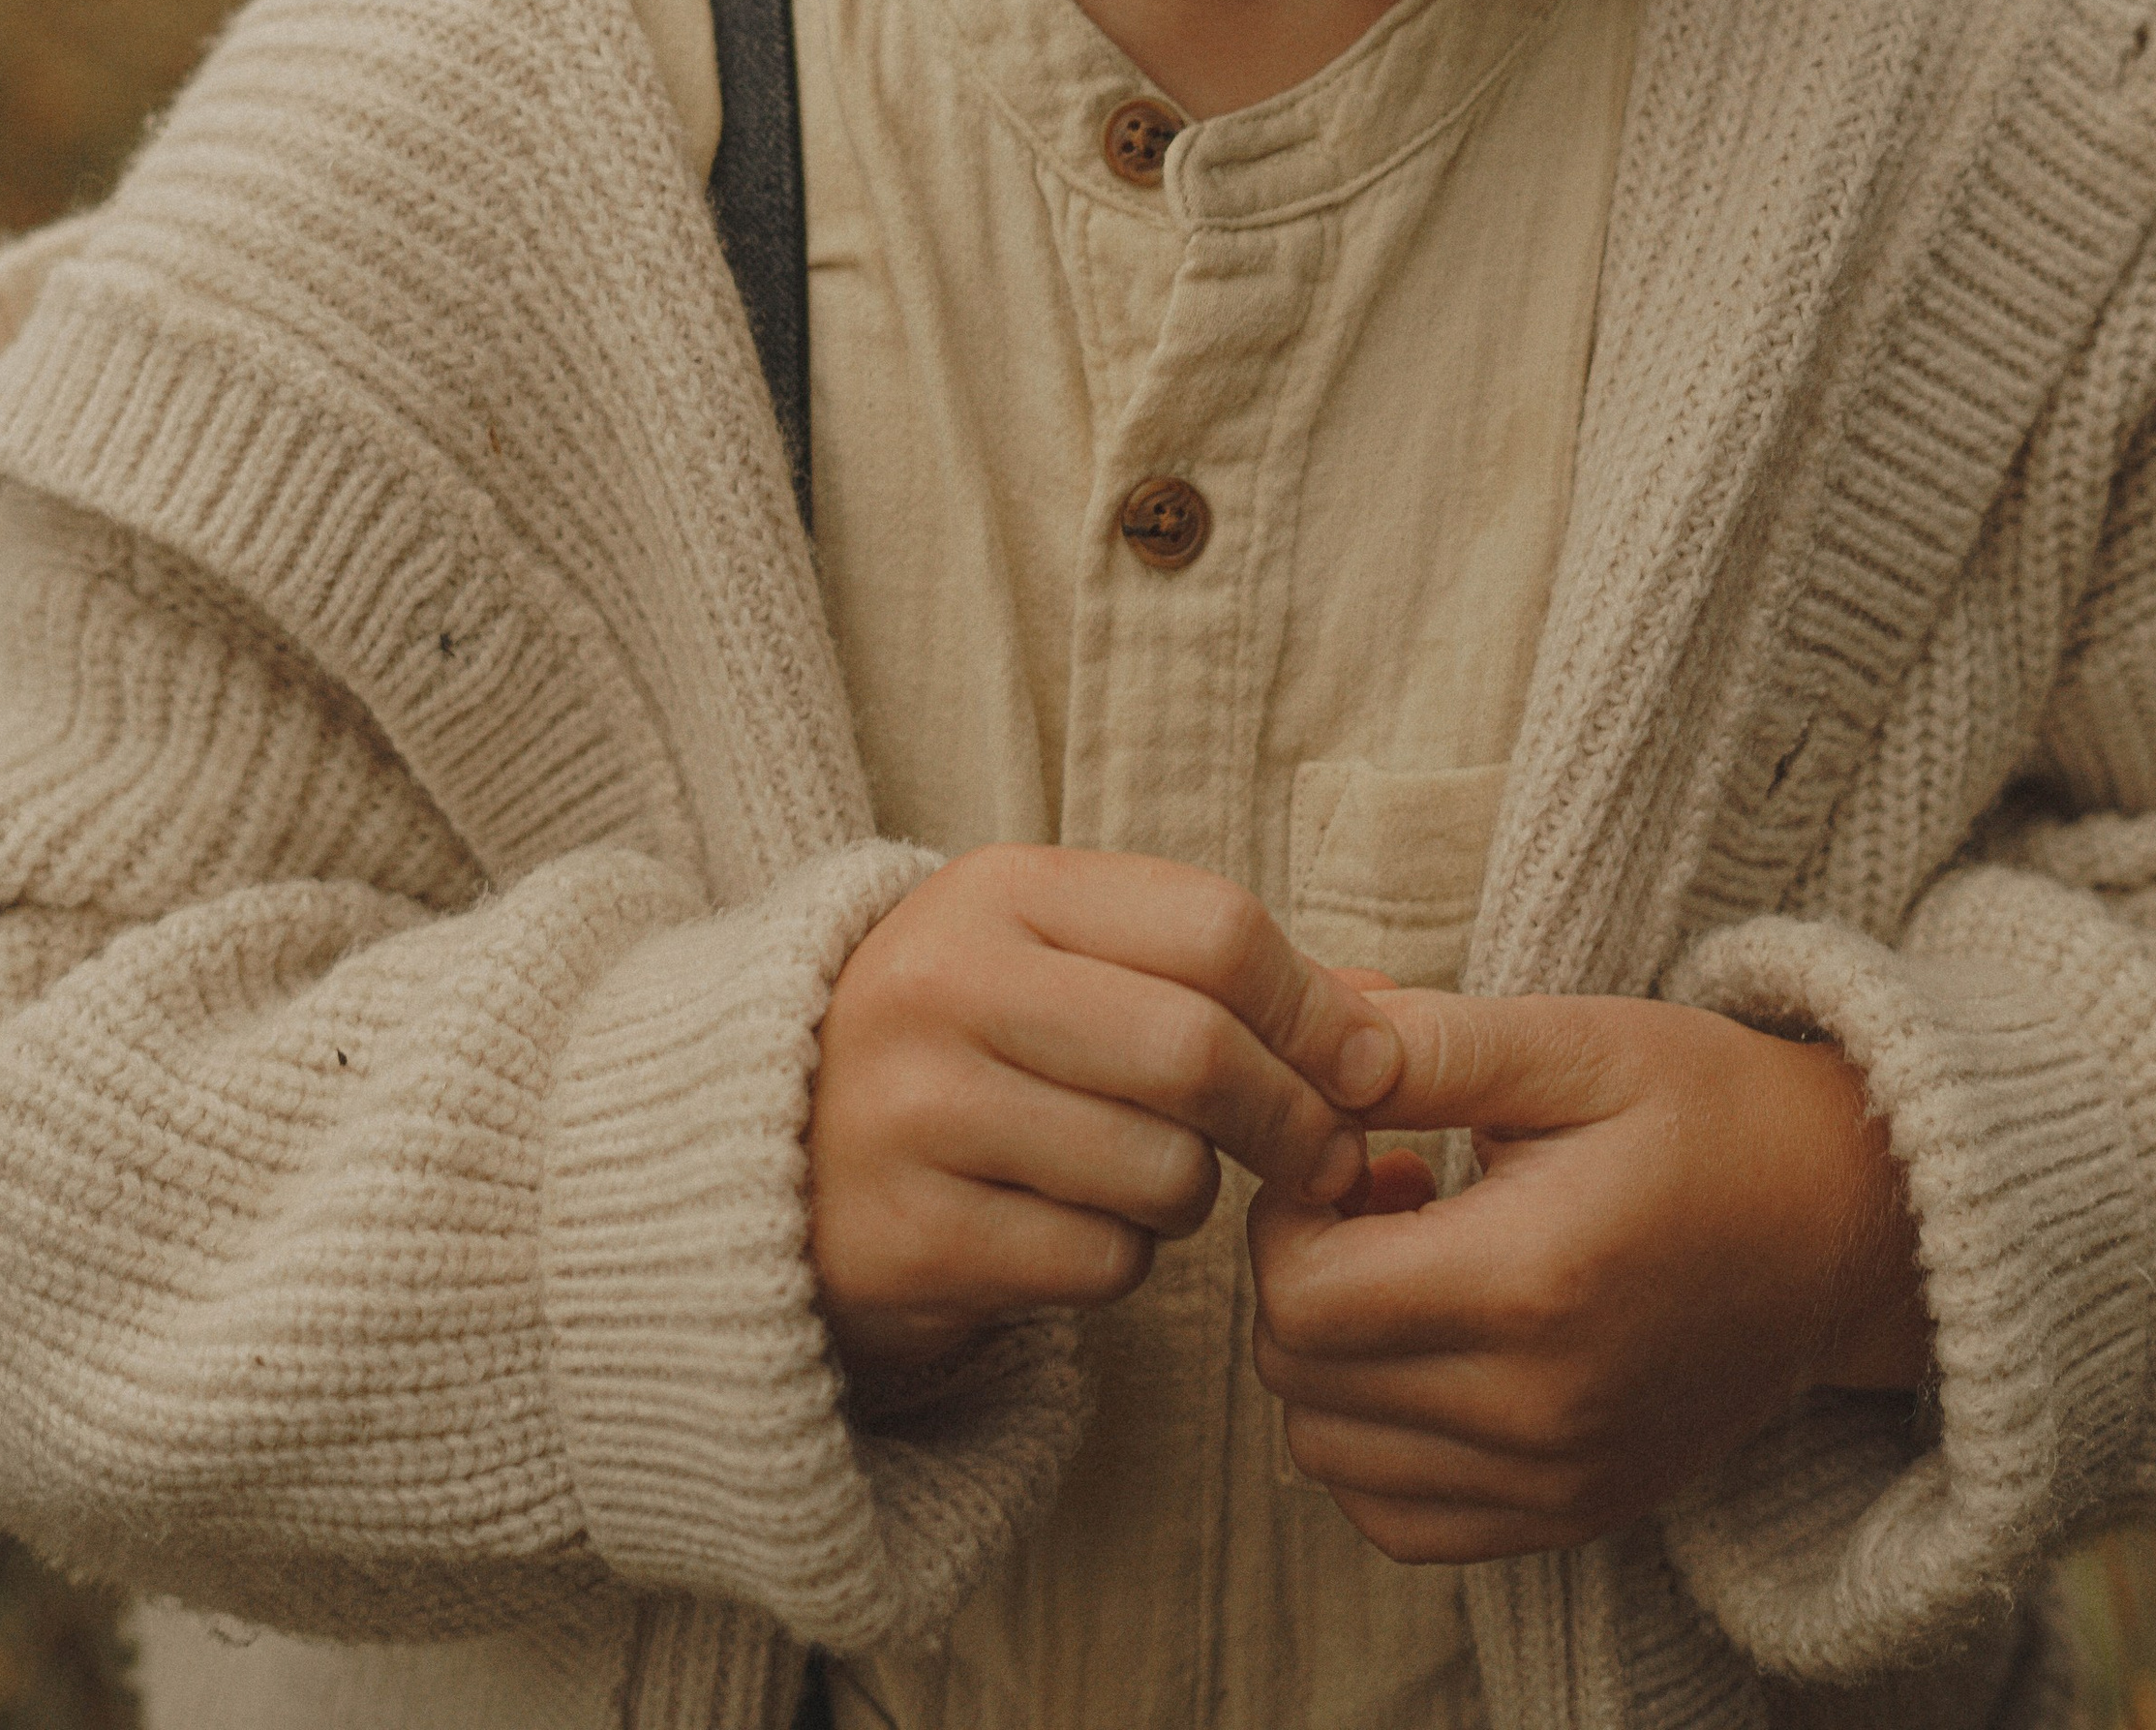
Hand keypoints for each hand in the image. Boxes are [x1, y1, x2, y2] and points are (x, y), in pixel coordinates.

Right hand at [808, 845, 1399, 1378]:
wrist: (766, 1149)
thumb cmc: (968, 1042)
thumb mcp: (1068, 961)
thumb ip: (1219, 975)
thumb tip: (1389, 1022)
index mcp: (999, 891)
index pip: (1214, 929)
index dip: (1316, 1005)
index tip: (1368, 1065)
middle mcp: (945, 987)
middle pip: (1197, 1052)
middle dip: (1294, 1117)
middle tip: (1331, 1156)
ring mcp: (913, 1114)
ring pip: (1159, 1172)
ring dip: (1193, 1196)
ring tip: (1146, 1177)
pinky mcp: (905, 1237)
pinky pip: (1097, 1264)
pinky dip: (1120, 1261)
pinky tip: (1069, 1227)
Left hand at [1247, 988, 1926, 1562]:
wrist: (1845, 1227)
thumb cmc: (1710, 1114)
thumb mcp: (1577, 1042)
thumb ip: (1432, 1044)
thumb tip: (1311, 1040)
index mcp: (1533, 1283)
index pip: (1300, 1292)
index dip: (1287, 1207)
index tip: (1351, 1146)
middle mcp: (1539, 1412)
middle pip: (1300, 1376)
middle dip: (1301, 1268)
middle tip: (1378, 1187)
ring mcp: (1557, 1482)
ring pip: (1330, 1454)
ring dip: (1331, 1354)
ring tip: (1412, 1259)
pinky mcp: (1571, 1514)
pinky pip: (1398, 1517)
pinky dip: (1376, 1439)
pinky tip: (1433, 1341)